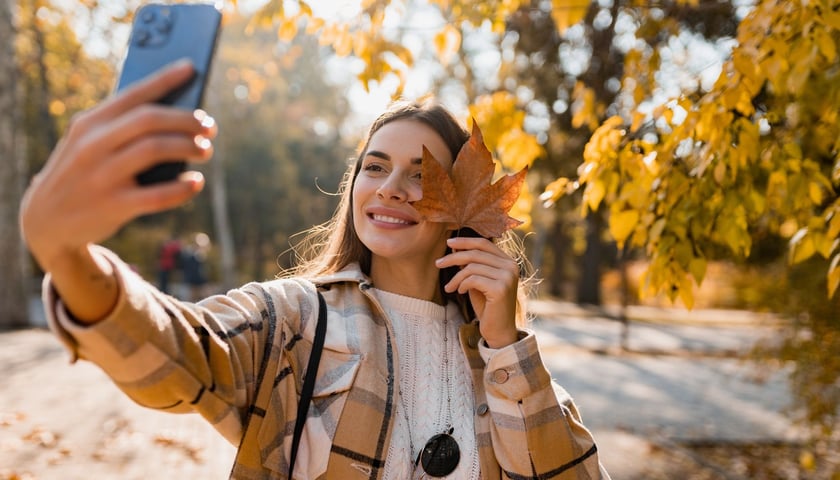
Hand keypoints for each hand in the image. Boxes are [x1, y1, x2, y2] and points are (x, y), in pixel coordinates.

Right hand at [20, 60, 216, 272]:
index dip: (165, 79)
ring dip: (188, 146)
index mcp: (89, 123)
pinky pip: (158, 195)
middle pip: (149, 120)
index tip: (191, 68)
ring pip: (154, 149)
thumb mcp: (88, 144)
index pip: (133, 94)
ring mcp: (102, 175)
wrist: (46, 221)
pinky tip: (197, 182)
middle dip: (186, 119)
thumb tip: (179, 118)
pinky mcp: (113, 206)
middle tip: (210, 126)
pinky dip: (183, 187)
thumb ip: (122, 129)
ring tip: (205, 150)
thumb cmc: (83, 173)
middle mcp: (92, 145)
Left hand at [436, 236, 518, 347]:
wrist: (499, 331)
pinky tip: (460, 292)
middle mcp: (511, 266)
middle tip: (438, 264)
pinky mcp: (501, 288)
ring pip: (472, 267)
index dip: (465, 241)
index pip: (484, 243)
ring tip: (450, 287)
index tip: (448, 243)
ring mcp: (507, 277)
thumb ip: (471, 265)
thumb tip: (455, 248)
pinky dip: (462, 284)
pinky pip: (473, 279)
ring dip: (456, 277)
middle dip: (453, 258)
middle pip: (475, 253)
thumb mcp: (477, 281)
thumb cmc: (487, 306)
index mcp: (508, 262)